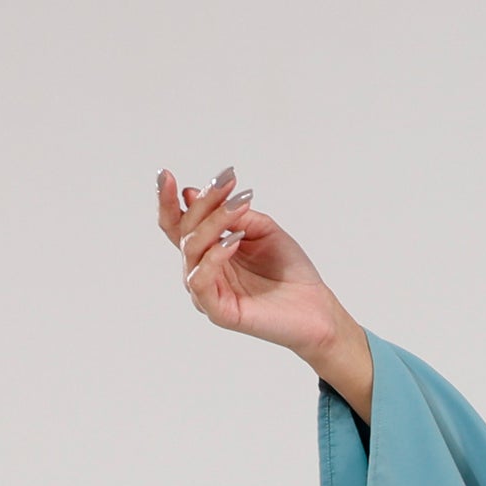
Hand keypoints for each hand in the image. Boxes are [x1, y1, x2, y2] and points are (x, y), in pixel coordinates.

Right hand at [157, 164, 371, 412]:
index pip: (177, 224)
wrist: (318, 307)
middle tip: (227, 183)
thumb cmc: (290, 270)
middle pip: (183, 231)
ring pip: (192, 250)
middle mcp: (202, 270)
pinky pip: (199, 281)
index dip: (168, 200)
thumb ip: (232, 213)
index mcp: (208, 251)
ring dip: (213, 222)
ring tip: (238, 207)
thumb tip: (191, 194)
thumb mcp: (262, 229)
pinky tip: (233, 241)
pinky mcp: (218, 312)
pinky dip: (213, 257)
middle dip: (204, 203)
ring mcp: (207, 293)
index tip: (168, 173)